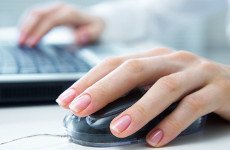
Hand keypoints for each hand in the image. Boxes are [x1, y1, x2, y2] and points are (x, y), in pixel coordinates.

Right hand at [18, 3, 104, 46]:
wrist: (95, 19)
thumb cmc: (95, 28)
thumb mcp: (96, 33)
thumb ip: (88, 35)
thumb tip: (79, 37)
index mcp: (70, 14)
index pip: (50, 21)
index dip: (39, 32)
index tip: (31, 44)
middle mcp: (60, 8)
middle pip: (38, 14)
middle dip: (27, 28)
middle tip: (20, 43)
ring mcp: (55, 8)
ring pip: (34, 13)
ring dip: (24, 26)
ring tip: (19, 40)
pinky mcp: (51, 11)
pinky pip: (36, 15)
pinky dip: (28, 23)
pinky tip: (24, 33)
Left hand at [56, 48, 229, 146]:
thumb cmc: (188, 85)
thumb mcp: (156, 82)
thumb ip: (133, 90)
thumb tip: (98, 106)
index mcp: (155, 57)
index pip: (115, 64)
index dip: (90, 80)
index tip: (68, 99)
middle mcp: (173, 60)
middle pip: (134, 70)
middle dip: (104, 89)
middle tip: (80, 109)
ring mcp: (196, 72)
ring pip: (163, 88)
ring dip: (138, 110)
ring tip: (117, 129)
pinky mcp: (218, 89)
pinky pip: (192, 106)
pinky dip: (172, 124)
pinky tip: (155, 140)